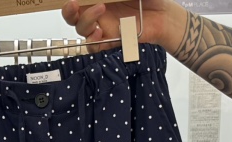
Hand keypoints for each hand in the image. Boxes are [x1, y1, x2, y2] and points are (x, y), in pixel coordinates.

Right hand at [62, 1, 182, 51]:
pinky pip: (93, 47)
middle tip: (73, 4)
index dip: (70, 2)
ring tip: (100, 9)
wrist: (163, 16)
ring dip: (85, 20)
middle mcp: (97, 14)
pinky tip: (99, 33)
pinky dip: (91, 41)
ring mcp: (102, 29)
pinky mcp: (110, 43)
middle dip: (68, 11)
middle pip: (72, 16)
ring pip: (81, 29)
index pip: (78, 1)